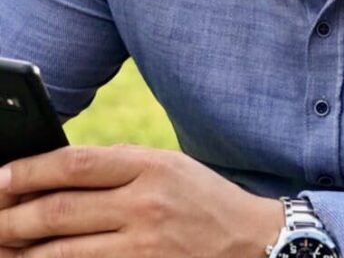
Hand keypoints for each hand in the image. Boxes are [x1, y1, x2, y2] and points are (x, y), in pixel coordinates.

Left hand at [0, 145, 284, 256]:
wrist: (250, 241)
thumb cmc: (204, 198)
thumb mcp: (169, 166)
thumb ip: (119, 167)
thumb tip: (56, 174)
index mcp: (152, 165)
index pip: (77, 163)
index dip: (30, 171)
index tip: (0, 177)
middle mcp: (145, 203)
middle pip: (59, 210)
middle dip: (12, 216)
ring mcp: (142, 245)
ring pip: (60, 251)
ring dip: (20, 251)